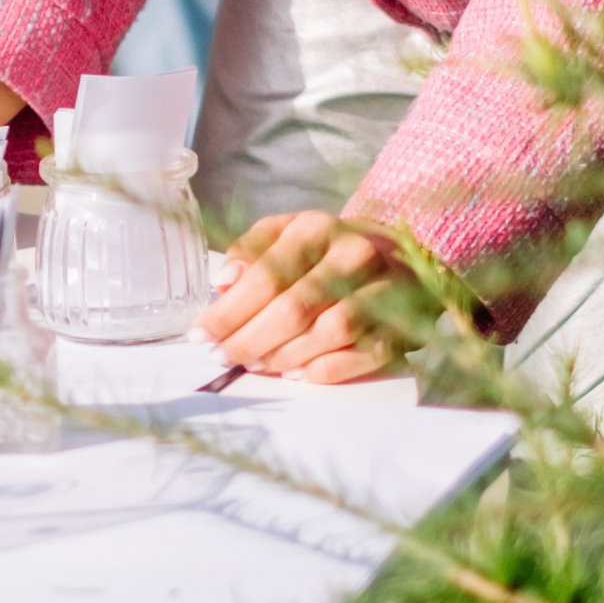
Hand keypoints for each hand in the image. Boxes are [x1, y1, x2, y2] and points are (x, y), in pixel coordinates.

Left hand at [199, 211, 410, 384]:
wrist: (399, 255)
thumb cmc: (326, 250)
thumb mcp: (285, 234)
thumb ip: (251, 251)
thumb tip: (223, 283)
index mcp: (318, 228)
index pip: (266, 275)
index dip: (228, 312)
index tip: (201, 335)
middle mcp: (355, 254)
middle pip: (293, 309)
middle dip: (249, 340)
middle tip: (223, 357)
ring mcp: (385, 290)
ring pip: (328, 333)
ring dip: (284, 356)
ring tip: (255, 364)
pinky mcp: (402, 325)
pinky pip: (362, 355)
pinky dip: (325, 369)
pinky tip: (296, 373)